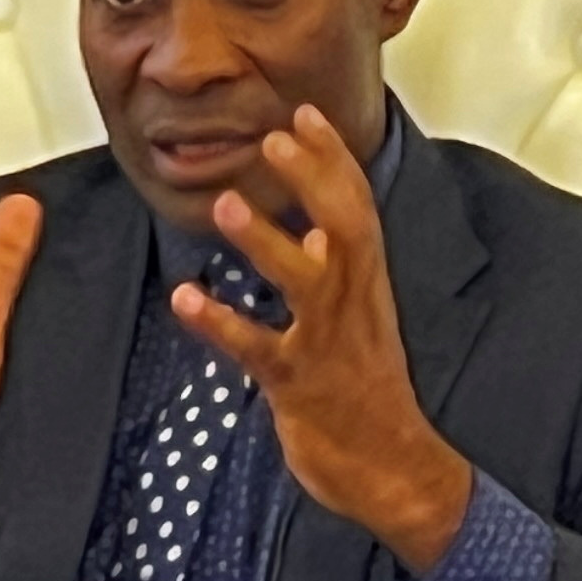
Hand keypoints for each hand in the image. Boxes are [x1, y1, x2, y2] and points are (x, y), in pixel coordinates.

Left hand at [174, 106, 475, 571]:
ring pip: (305, 282)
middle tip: (273, 137)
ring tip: (226, 205)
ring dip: (266, 243)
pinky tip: (187, 300)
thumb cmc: (368, 390)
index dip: (332, 159)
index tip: (304, 112)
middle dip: (312, 180)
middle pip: (344, 227)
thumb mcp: (359, 318)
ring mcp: (328, 344)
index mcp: (367, 284)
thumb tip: (314, 224)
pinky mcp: (300, 386)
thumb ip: (337, 269)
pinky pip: (260, 350)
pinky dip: (223, 324)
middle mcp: (354, 304)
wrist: (394, 468)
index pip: (357, 207)